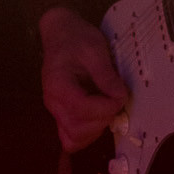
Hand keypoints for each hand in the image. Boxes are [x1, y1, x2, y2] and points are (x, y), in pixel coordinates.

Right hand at [38, 6, 127, 151]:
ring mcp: (55, 110)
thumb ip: (106, 74)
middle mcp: (52, 101)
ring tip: (108, 108)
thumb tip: (120, 95)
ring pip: (73, 139)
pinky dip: (87, 134)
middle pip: (76, 129)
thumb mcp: (95, 49)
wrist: (61, 34)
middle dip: (102, 119)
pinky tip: (99, 117)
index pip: (81, 108)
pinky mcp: (61, 114)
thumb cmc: (76, 38)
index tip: (120, 95)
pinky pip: (71, 137)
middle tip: (115, 101)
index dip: (105, 107)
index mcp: (58, 83)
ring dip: (96, 129)